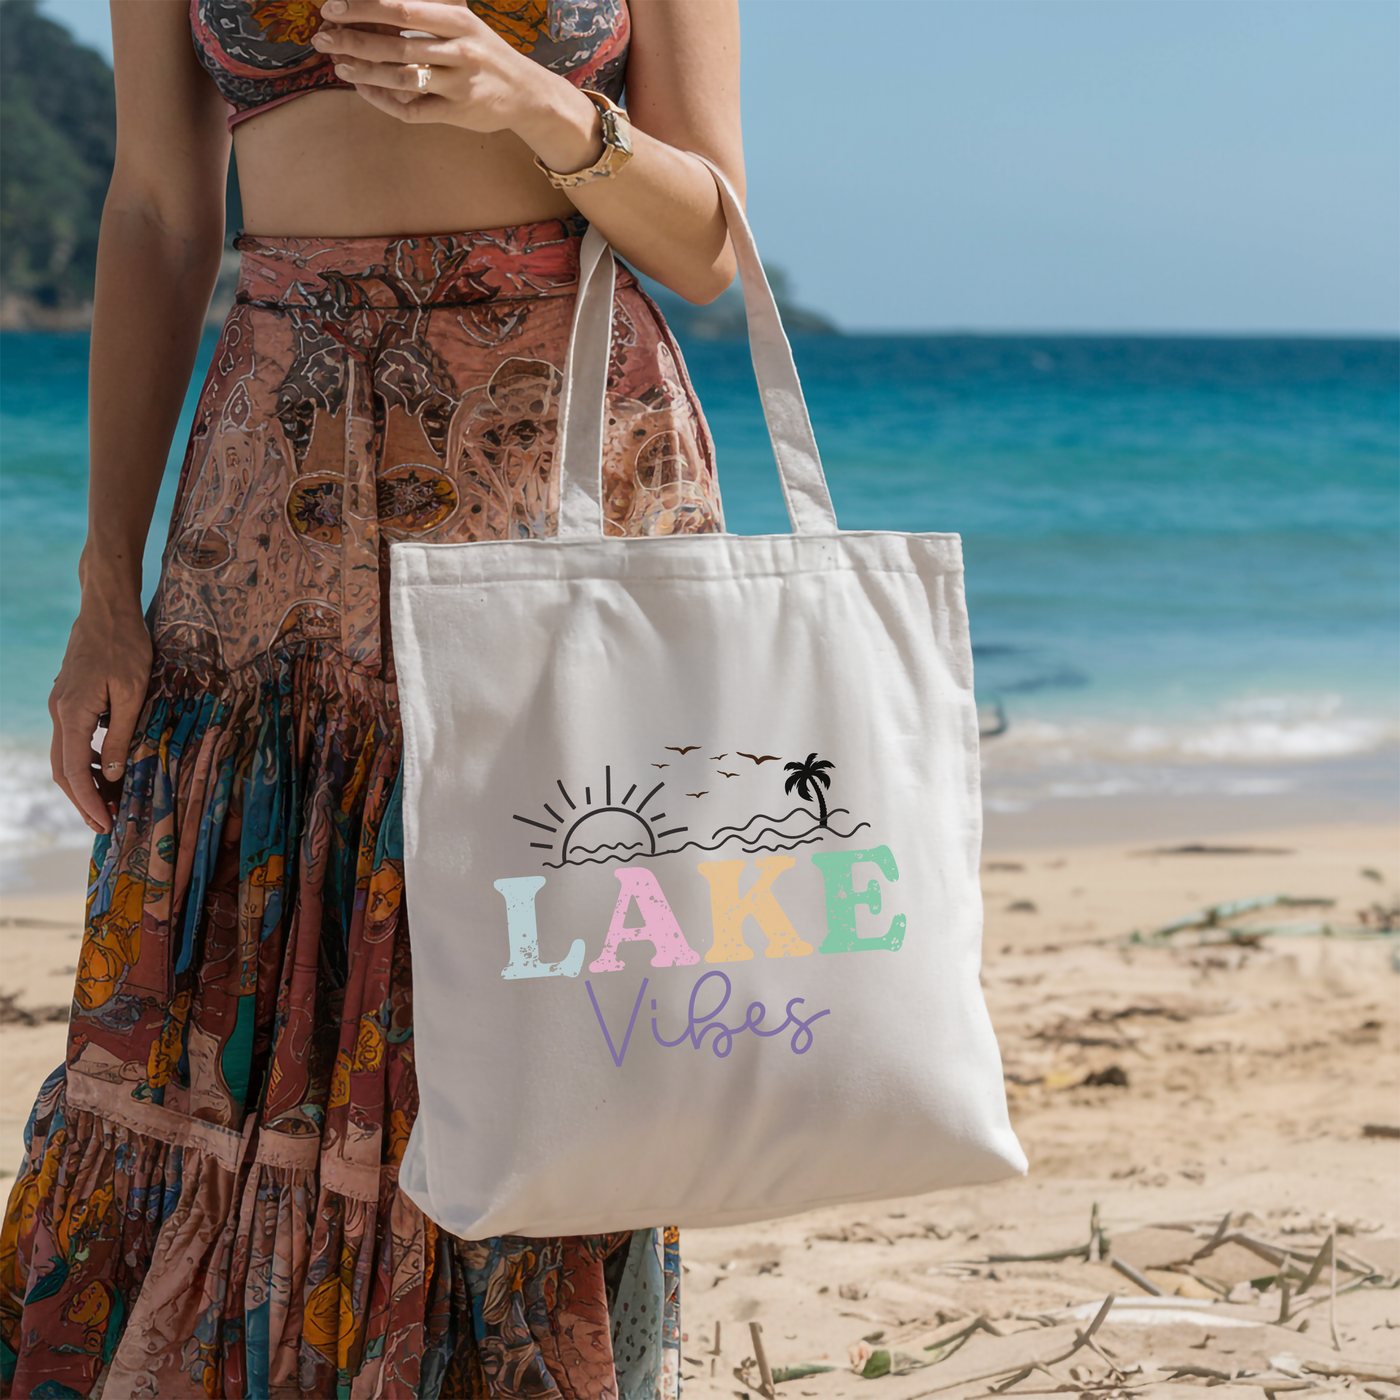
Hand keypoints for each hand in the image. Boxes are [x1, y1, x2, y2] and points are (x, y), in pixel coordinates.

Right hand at [48, 600, 151, 834]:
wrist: (107, 609)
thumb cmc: (126, 646)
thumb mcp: (133, 694)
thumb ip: (121, 735)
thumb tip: (111, 774)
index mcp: (72, 714)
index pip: (72, 772)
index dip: (88, 802)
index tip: (104, 824)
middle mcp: (59, 712)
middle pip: (62, 769)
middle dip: (83, 800)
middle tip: (105, 824)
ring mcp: (60, 705)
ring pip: (64, 755)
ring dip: (84, 781)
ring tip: (110, 800)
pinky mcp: (69, 698)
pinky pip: (72, 738)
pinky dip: (85, 759)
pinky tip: (105, 767)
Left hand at [311, 0, 597, 157]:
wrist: (528, 94)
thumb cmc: (486, 54)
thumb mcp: (463, 22)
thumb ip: (427, 9)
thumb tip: (380, 5)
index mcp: (457, 19)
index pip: (400, 7)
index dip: (362, 7)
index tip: (332, 7)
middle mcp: (460, 49)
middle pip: (396, 43)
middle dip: (353, 40)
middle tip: (322, 37)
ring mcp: (459, 84)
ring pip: (402, 79)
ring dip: (365, 72)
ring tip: (338, 65)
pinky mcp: (458, 113)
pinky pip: (413, 110)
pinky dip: (385, 101)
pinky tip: (365, 89)